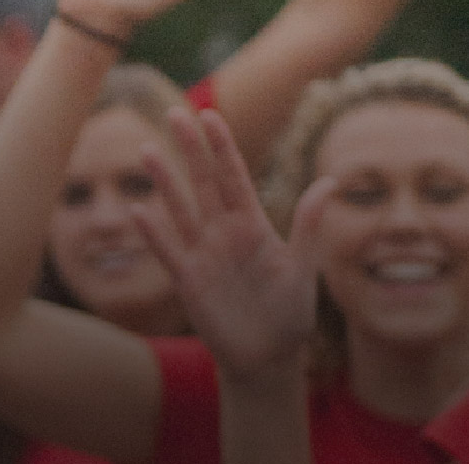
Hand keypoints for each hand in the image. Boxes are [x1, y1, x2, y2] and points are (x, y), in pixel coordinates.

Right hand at [129, 108, 329, 379]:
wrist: (267, 356)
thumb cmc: (289, 312)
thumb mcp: (304, 267)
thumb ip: (308, 224)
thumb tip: (330, 179)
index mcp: (253, 225)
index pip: (234, 177)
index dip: (222, 147)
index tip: (210, 115)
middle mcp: (223, 233)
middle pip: (203, 182)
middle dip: (190, 148)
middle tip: (174, 113)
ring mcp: (203, 254)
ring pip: (180, 208)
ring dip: (165, 181)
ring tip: (147, 149)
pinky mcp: (188, 280)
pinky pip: (168, 251)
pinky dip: (153, 233)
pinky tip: (139, 211)